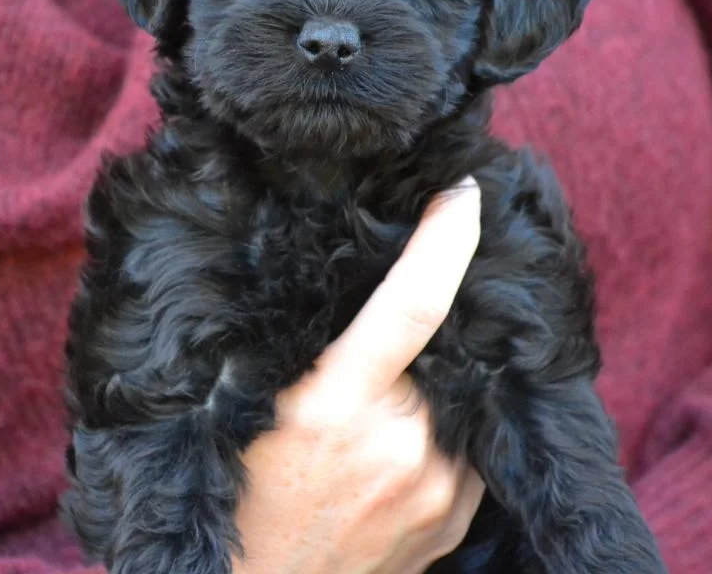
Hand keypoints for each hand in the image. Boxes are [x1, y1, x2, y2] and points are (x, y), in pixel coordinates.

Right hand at [233, 178, 485, 573]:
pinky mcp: (456, 518)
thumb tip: (331, 279)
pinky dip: (445, 432)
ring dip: (435, 388)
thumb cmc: (244, 494)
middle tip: (387, 347)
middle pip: (439, 350)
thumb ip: (295, 348)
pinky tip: (399, 447)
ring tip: (381, 411)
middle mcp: (401, 442)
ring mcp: (437, 486)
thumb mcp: (246, 406)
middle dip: (428, 331)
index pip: (412, 303)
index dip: (446, 239)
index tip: (464, 194)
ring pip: (457, 400)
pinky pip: (467, 449)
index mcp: (337, 402)